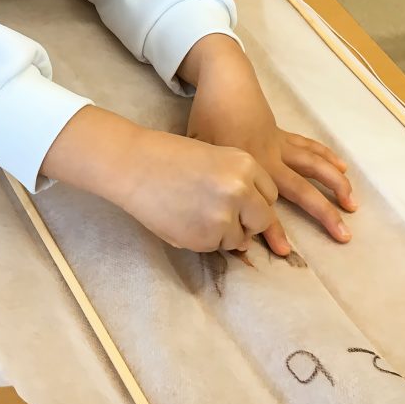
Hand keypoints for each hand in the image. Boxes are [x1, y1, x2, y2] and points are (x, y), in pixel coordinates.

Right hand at [41, 106, 278, 251]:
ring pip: (240, 238)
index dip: (255, 200)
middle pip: (263, 220)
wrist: (135, 166)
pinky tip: (185, 220)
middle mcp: (242, 190)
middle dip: (248, 222)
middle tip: (224, 215)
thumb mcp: (215, 157)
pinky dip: (204, 239)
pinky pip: (216, 247)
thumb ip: (238, 184)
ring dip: (224, 232)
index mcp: (246, 164)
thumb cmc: (170, 156)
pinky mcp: (206, 238)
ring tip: (196, 212)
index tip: (240, 202)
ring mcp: (225, 216)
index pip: (270, 194)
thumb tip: (248, 229)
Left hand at [182, 36, 355, 254]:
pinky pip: (309, 147)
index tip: (285, 251)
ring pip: (314, 166)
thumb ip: (207, 179)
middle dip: (324, 212)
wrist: (225, 82)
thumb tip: (206, 212)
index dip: (273, 231)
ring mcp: (280, 145)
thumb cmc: (207, 117)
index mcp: (249, 167)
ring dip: (335, 184)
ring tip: (351, 203)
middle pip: (303, 190)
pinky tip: (342, 168)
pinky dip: (327, 157)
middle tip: (343, 233)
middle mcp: (270, 159)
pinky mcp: (282, 134)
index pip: (264, 207)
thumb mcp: (199, 149)